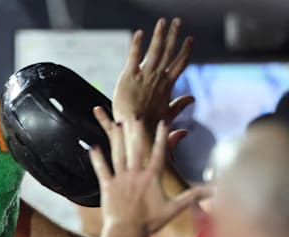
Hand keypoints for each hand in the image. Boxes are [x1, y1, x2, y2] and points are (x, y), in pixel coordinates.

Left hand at [90, 107, 207, 233]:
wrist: (127, 231)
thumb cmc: (150, 222)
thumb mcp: (174, 208)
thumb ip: (193, 196)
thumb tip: (214, 191)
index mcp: (152, 177)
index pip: (160, 153)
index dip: (162, 137)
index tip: (162, 123)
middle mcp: (136, 174)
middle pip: (136, 149)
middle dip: (136, 132)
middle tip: (134, 116)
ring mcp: (120, 178)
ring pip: (119, 154)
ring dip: (118, 139)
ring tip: (117, 124)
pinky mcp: (107, 185)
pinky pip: (101, 169)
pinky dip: (97, 158)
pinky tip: (92, 147)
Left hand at [112, 18, 193, 133]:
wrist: (136, 129)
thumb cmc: (151, 125)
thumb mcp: (168, 115)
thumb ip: (179, 105)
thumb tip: (192, 99)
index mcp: (168, 85)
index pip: (180, 63)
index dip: (186, 50)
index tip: (190, 39)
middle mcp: (158, 77)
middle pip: (169, 51)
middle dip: (174, 35)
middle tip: (177, 22)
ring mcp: (144, 75)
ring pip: (154, 50)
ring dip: (159, 34)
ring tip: (162, 22)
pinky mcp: (129, 76)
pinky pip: (134, 56)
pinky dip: (137, 44)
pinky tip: (139, 33)